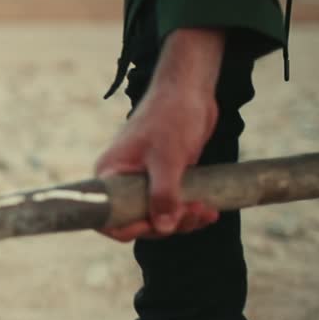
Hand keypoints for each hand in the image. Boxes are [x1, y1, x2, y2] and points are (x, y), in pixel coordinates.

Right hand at [94, 29, 225, 242]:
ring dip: (184, 220)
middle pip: (137, 221)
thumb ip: (163, 195)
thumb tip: (163, 228)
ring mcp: (143, 182)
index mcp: (110, 175)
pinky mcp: (163, 180)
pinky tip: (209, 211)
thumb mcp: (168, 158)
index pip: (109, 218)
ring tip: (207, 211)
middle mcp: (122, 182)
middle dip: (167, 223)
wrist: (190, 91)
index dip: (130, 229)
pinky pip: (172, 206)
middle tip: (195, 213)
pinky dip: (189, 212)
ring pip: (159, 217)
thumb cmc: (171, 116)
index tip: (158, 226)